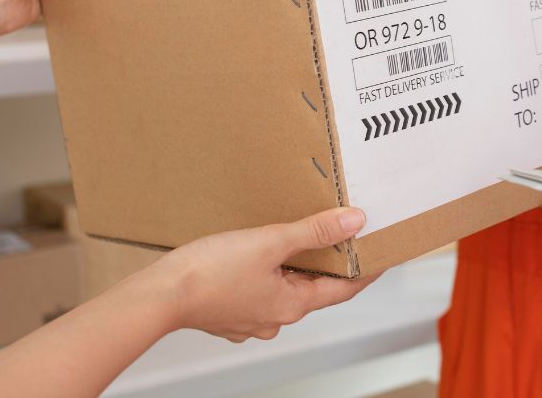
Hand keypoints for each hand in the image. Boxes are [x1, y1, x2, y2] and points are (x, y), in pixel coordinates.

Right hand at [150, 207, 377, 342]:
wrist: (159, 295)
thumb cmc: (210, 272)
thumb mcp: (270, 242)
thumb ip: (314, 232)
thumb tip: (354, 222)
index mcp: (292, 306)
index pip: (344, 289)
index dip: (365, 271)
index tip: (382, 257)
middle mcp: (274, 319)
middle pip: (314, 289)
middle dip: (327, 264)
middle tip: (341, 237)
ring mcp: (249, 319)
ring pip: (284, 289)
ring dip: (294, 267)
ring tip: (298, 239)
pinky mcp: (227, 312)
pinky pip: (258, 290)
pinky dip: (266, 273)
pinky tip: (257, 255)